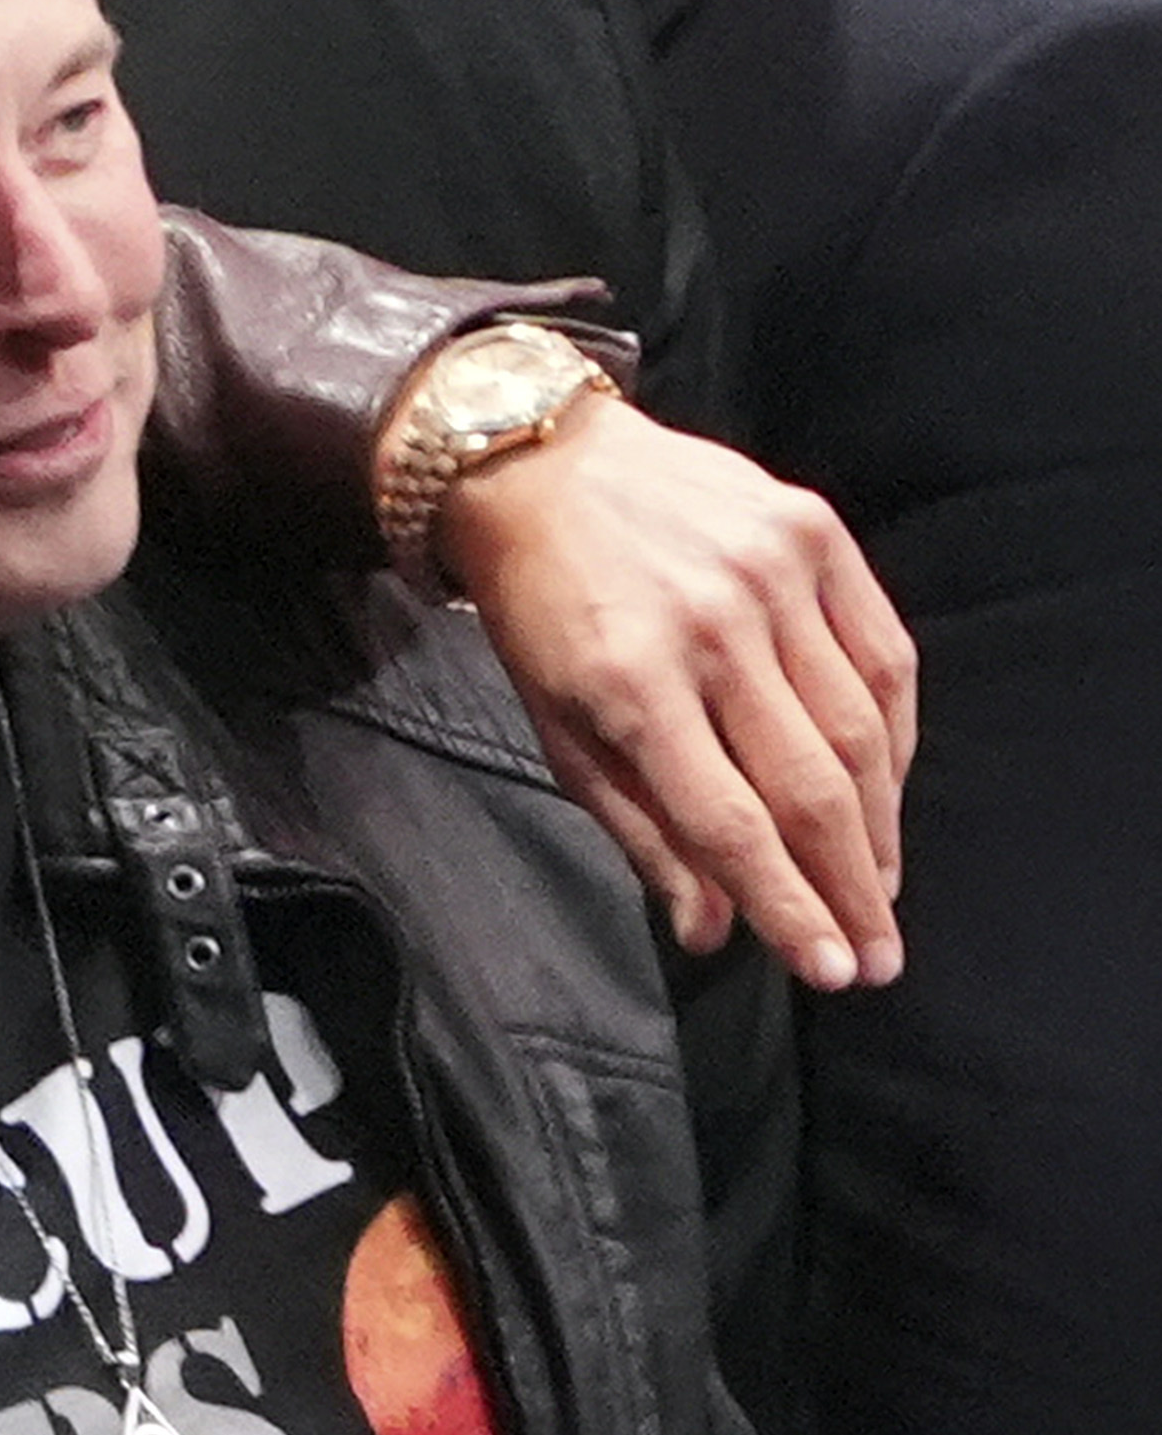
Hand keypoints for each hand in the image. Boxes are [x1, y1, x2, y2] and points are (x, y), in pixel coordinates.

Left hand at [435, 392, 912, 987]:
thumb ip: (639, 828)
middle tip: (879, 954)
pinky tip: (888, 789)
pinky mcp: (814, 533)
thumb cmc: (538, 610)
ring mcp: (772, 575)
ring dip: (880, 823)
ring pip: (858, 726)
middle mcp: (711, 630)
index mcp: (631, 686)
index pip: (732, 822)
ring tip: (881, 889)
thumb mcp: (557, 727)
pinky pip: (882, 653)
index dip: (788, 905)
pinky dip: (895, 733)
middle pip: (809, 785)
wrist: (543, 465)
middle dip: (851, 885)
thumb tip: (711, 928)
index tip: (830, 969)